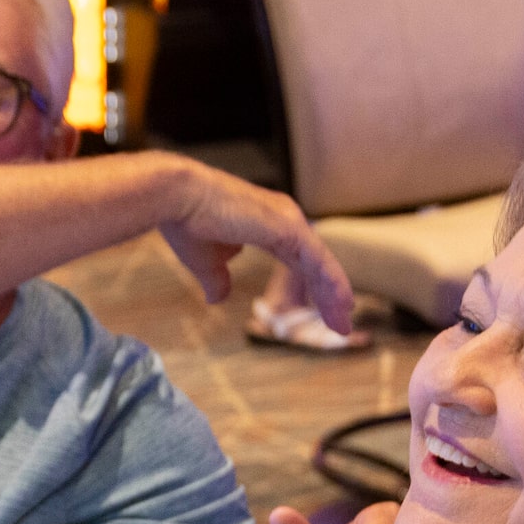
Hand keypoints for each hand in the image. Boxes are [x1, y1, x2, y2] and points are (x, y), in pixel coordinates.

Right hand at [154, 160, 355, 333]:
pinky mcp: (288, 227)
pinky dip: (332, 282)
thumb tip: (218, 298)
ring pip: (321, 264)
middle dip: (329, 296)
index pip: (300, 262)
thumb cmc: (187, 224)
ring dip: (335, 294)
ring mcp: (289, 220)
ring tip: (345, 322)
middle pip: (315, 264)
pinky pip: (318, 260)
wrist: (178, 199)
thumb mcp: (206, 262)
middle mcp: (284, 219)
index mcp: (268, 225)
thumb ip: (217, 279)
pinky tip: (342, 302)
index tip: (322, 314)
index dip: (313, 288)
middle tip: (342, 324)